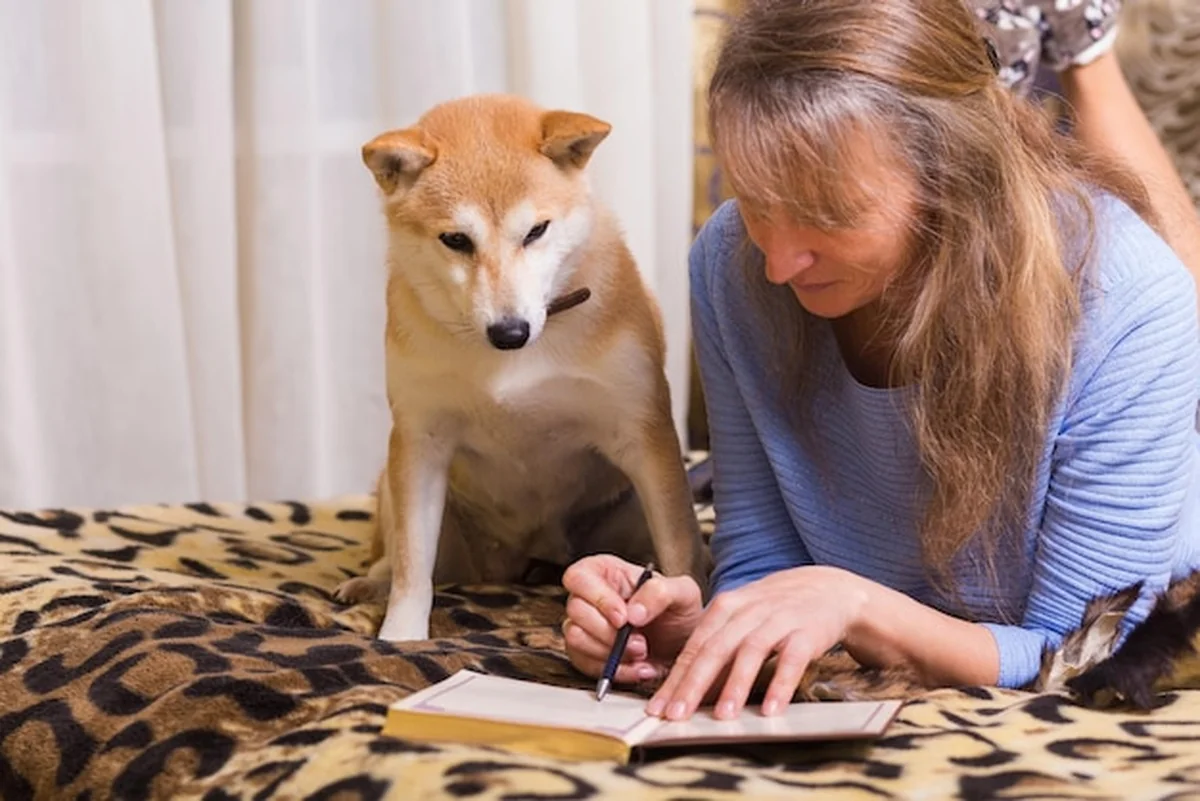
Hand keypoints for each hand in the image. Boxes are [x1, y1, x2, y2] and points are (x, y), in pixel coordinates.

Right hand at [561, 554, 703, 685]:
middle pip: (575, 610)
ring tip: (641, 654)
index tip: (623, 618)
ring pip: (575, 639)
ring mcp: (585, 626)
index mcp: (606, 571)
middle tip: (640, 643)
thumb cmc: (679, 612)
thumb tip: (633, 611)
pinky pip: (585, 664)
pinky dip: (614, 671)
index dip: (598, 598)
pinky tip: (638, 668)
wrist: (684, 645)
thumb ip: (660, 592)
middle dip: (609, 633)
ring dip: (611, 653)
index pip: (579, 577)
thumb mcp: (683, 593)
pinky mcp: (586, 653)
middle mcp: (590, 596)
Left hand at [646, 566, 867, 720]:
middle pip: (714, 649)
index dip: (674, 679)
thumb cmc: (776, 609)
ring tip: (722, 716)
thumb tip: (687, 689)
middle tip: (676, 715)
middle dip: (693, 684)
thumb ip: (716, 647)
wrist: (828, 588)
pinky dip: (780, 685)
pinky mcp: (807, 632)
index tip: (657, 708)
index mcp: (725, 607)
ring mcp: (778, 620)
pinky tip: (770, 709)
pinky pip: (791, 660)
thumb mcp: (741, 618)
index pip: (693, 647)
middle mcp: (747, 611)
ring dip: (735, 686)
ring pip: (750, 653)